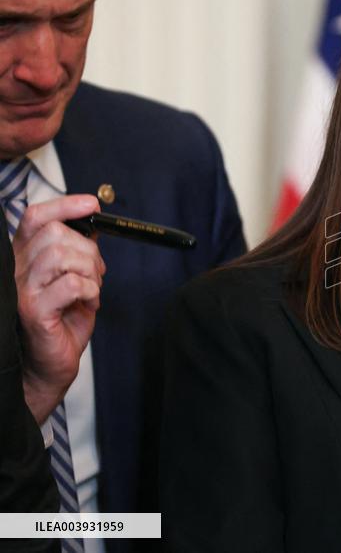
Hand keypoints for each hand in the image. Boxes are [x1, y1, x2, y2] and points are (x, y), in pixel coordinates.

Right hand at [14, 195, 103, 423]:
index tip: (92, 204)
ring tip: (91, 290)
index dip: (65, 206)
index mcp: (24, 257)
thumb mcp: (74, 277)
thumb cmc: (62, 321)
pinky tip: (88, 304)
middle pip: (56, 234)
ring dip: (90, 271)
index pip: (35, 217)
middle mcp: (16, 269)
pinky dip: (90, 291)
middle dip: (87, 249)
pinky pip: (72, 284)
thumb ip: (79, 250)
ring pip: (63, 256)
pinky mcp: (33, 310)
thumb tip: (93, 221)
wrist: (49, 364)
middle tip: (96, 272)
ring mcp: (21, 289)